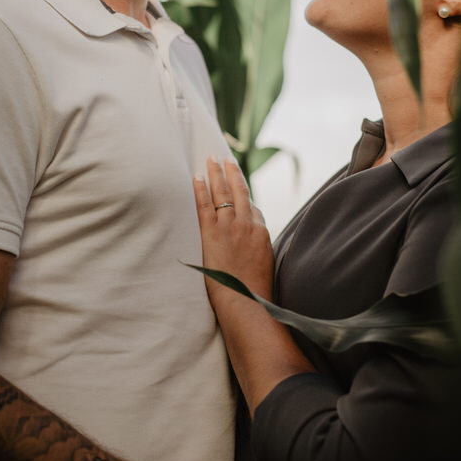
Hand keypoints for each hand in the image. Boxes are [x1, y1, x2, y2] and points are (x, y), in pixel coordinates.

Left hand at [193, 156, 273, 303]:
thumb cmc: (254, 292)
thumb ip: (257, 250)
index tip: (236, 184)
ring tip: (211, 159)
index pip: (252, 207)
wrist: (247, 302)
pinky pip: (205, 205)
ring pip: (222, 193)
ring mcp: (230, 227)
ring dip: (216, 173)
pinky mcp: (213, 233)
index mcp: (261, 233)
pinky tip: (195, 177)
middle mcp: (247, 224)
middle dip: (231, 173)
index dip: (243, 195)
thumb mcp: (264, 266)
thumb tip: (250, 248)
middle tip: (224, 159)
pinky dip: (200, 189)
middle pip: (239, 191)